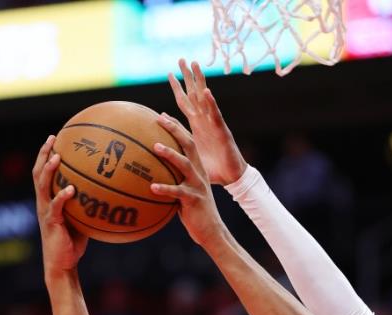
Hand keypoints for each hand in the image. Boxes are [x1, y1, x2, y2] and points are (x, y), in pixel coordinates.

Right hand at [32, 136, 87, 278]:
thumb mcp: (83, 220)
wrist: (62, 264)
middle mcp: (44, 202)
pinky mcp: (51, 223)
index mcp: (49, 199)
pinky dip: (62, 197)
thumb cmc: (73, 244)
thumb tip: (112, 195)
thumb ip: (90, 206)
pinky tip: (70, 189)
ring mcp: (46, 211)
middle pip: (39, 172)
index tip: (56, 138)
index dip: (47, 154)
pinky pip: (56, 206)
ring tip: (58, 157)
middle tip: (53, 138)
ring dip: (49, 170)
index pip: (44, 172)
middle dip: (44, 153)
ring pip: (43, 185)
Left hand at [151, 117, 226, 247]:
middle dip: (175, 130)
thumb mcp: (183, 192)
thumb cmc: (193, 212)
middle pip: (189, 144)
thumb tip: (150, 177)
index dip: (176, 127)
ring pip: (185, 164)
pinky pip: (178, 192)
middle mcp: (199, 172)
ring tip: (155, 146)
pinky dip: (165, 189)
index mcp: (197, 168)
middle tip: (159, 119)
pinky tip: (152, 187)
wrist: (211, 230)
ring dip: (170, 154)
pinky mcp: (195, 199)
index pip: (188, 141)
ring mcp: (198, 185)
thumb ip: (172, 180)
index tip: (160, 115)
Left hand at [167, 59, 246, 184]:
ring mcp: (214, 124)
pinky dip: (211, 103)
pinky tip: (207, 92)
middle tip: (182, 59)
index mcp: (197, 125)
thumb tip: (161, 132)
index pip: (185, 102)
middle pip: (195, 94)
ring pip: (205, 99)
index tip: (170, 73)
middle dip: (189, 77)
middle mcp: (205, 121)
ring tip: (195, 65)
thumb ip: (178, 141)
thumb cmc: (211, 169)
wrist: (231, 177)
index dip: (178, 88)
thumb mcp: (190, 154)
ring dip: (200, 81)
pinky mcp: (223, 132)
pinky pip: (216, 116)